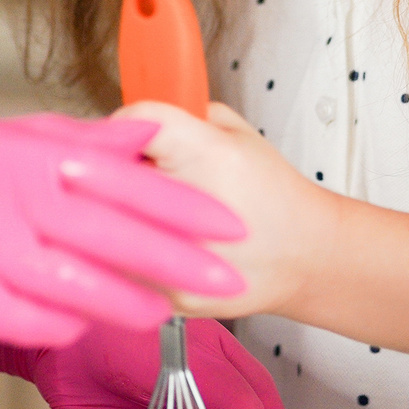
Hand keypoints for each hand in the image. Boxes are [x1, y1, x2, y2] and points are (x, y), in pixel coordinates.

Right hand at [0, 112, 245, 346]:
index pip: (120, 177)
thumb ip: (49, 136)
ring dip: (136, 302)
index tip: (222, 216)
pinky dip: (70, 325)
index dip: (179, 202)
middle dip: (181, 258)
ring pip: (86, 287)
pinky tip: (88, 328)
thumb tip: (125, 132)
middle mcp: (11, 205)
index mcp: (14, 157)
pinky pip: (36, 323)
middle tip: (228, 273)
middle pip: (118, 235)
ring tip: (175, 313)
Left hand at [114, 100, 340, 319]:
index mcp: (210, 156)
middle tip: (112, 171)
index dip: (122, 126)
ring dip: (106, 215)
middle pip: (111, 175)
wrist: (304, 255)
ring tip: (131, 209)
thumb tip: (129, 118)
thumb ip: (181, 116)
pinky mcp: (170, 292)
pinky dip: (120, 251)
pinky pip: (120, 264)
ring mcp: (181, 256)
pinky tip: (145, 242)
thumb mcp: (237, 133)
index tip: (117, 135)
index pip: (137, 123)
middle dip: (104, 171)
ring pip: (106, 227)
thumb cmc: (271, 193)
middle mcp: (193, 207)